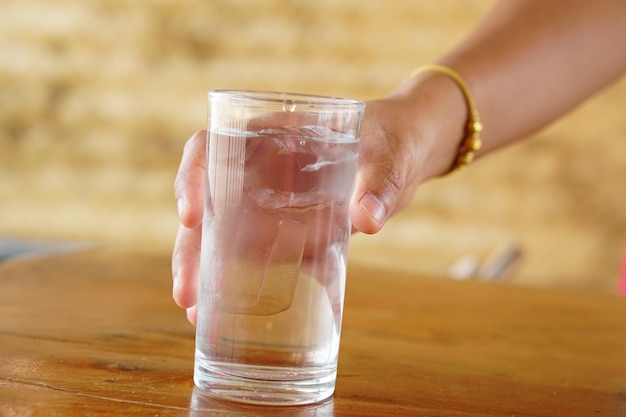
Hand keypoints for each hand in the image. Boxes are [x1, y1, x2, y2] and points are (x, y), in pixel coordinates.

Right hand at [172, 96, 434, 324]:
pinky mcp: (291, 231)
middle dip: (192, 249)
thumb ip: (381, 182)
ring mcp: (273, 203)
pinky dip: (249, 284)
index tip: (189, 216)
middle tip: (186, 293)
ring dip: (208, 275)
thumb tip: (368, 219)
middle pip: (210, 204)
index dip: (192, 178)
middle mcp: (261, 170)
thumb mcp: (391, 155)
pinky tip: (233, 316)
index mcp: (272, 135)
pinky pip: (261, 257)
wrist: (405, 158)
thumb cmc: (393, 140)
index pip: (212, 147)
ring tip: (198, 316)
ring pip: (225, 236)